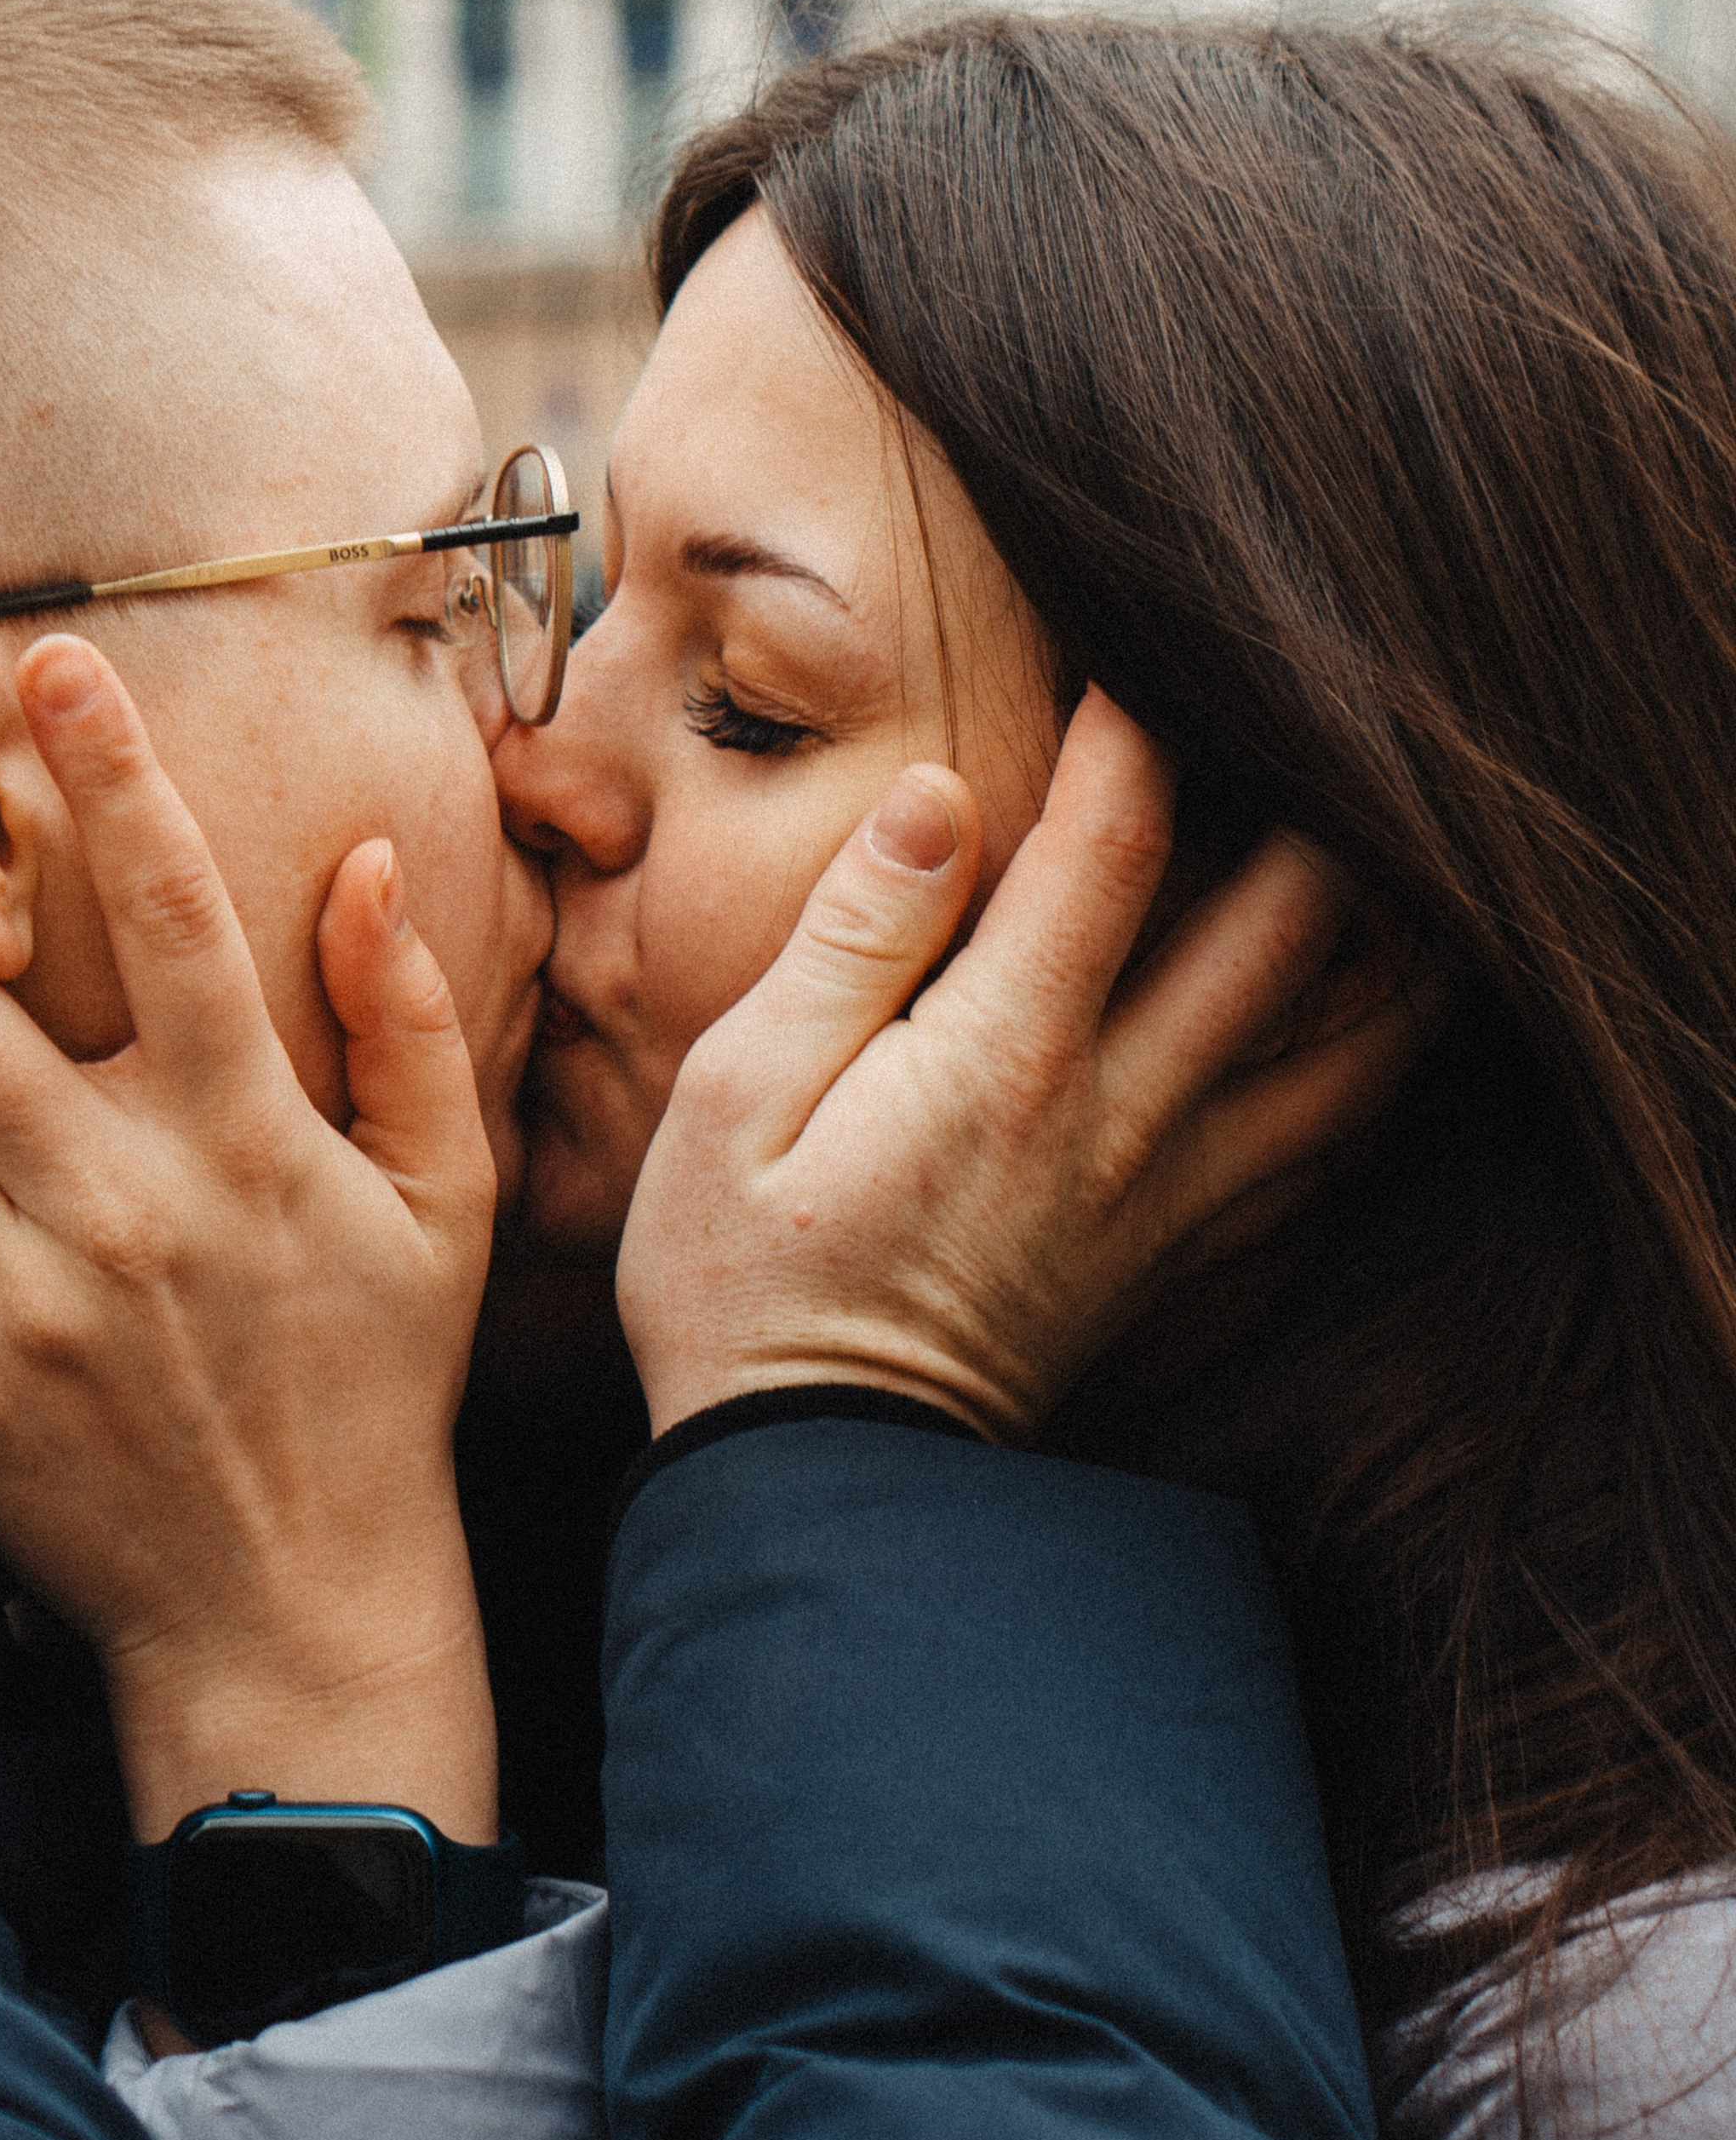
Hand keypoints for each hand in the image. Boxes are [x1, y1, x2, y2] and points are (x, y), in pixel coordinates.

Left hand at [0, 635, 500, 1846]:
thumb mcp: (443, 1201)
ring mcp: (17, 1295)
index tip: (43, 661)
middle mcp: (121, 1202)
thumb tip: (367, 864)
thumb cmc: (373, 1387)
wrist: (291, 1612)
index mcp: (249, 1141)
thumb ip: (410, 1025)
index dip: (114, 782)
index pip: (178, 920)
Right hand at [616, 688, 1438, 1442]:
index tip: (1131, 651)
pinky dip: (1372, 1082)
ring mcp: (1171, 1199)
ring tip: (1399, 862)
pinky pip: (1326, 1160)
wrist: (813, 1489)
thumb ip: (852, 940)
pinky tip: (1370, 1033)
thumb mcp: (740, 1094)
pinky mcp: (1183, 1263)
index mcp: (1005, 1057)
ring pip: (1352, 1052)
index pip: (1117, 845)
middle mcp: (1120, 1117)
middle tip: (1311, 728)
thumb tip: (943, 803)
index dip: (1139, 727)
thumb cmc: (743, 1279)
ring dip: (1393, 946)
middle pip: (1291, 931)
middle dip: (1318, 809)